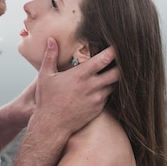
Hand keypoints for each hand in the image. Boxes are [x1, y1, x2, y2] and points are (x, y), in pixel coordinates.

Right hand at [11, 37, 118, 165]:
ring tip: (112, 71)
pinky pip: (108, 96)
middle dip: (121, 65)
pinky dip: (107, 90)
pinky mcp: (98, 109)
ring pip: (114, 85)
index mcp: (81, 75)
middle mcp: (92, 86)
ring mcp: (97, 99)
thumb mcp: (45, 75)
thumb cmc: (47, 100)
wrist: (51, 125)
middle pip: (116, 73)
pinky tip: (103, 86)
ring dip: (114, 78)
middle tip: (121, 58)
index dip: (113, 51)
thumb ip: (50, 56)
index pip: (103, 60)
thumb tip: (51, 40)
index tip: (117, 45)